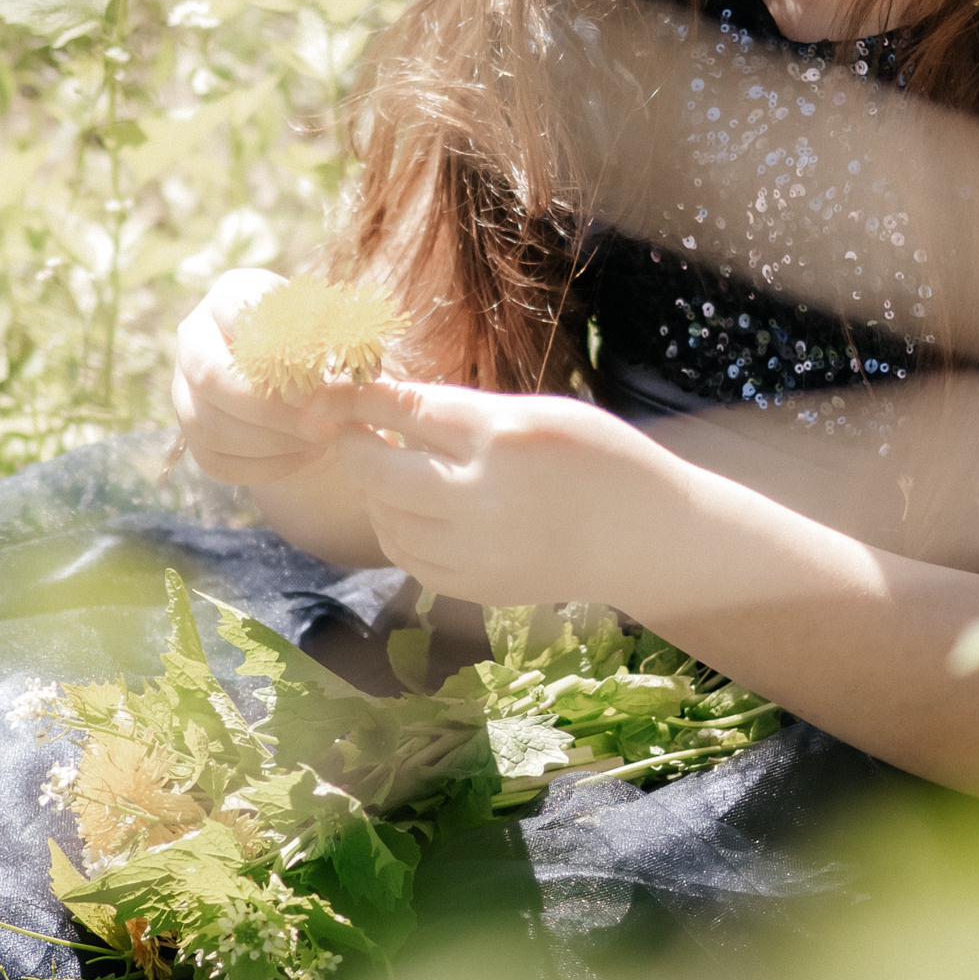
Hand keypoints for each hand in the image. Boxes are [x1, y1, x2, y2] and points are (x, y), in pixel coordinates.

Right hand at [170, 272, 348, 488]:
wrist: (313, 394)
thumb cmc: (330, 352)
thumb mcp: (346, 340)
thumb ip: (352, 349)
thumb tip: (353, 373)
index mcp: (232, 295)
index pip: (235, 312)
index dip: (272, 352)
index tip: (313, 385)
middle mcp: (196, 337)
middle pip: (210, 376)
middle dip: (270, 411)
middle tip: (324, 429)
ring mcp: (185, 388)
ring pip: (210, 426)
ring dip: (273, 443)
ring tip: (322, 441)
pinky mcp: (192, 434)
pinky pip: (217, 460)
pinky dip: (266, 466)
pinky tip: (305, 457)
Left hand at [338, 381, 667, 609]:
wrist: (646, 537)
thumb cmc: (596, 459)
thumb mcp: (538, 412)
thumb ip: (463, 412)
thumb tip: (385, 408)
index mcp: (501, 437)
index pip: (404, 411)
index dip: (357, 399)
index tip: (332, 391)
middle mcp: (481, 496)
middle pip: (377, 470)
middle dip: (353, 445)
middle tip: (354, 430)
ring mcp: (476, 550)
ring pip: (386, 517)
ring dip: (375, 490)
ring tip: (391, 470)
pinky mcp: (476, 587)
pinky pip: (408, 557)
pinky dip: (398, 530)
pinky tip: (411, 512)